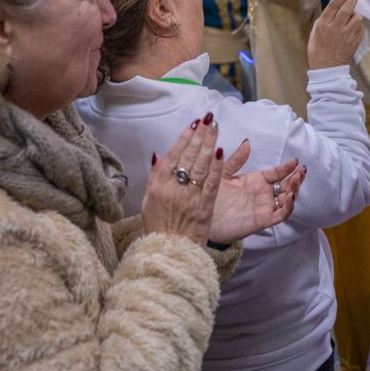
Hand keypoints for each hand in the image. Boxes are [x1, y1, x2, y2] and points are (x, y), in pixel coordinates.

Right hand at [142, 119, 223, 246]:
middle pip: (189, 156)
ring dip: (209, 144)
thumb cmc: (158, 226)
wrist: (169, 251)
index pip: (173, 155)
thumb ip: (153, 177)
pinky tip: (222, 152)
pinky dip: (217, 167)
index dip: (184, 138)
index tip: (193, 124)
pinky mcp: (204, 206)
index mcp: (158, 186)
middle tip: (209, 119)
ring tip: (215, 128)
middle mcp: (174, 188)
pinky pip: (212, 183)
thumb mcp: (147, 201)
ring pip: (201, 165)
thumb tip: (159, 154)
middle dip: (200, 135)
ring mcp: (190, 197)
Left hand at [208, 139, 301, 242]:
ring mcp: (265, 206)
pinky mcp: (264, 220)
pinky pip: (281, 214)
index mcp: (257, 180)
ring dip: (295, 190)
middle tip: (301, 171)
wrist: (203, 217)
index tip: (295, 161)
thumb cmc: (212, 195)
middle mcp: (263, 193)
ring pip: (288, 199)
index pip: (277, 172)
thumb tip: (247, 142)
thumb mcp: (223, 173)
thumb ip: (236, 159)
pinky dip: (289, 206)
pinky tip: (290, 197)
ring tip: (295, 181)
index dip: (286, 167)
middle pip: (287, 185)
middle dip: (296, 178)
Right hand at [307, 0, 362, 68]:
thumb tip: (334, 7)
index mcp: (324, 24)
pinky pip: (360, 27)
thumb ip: (325, 19)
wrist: (327, 66)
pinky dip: (357, 25)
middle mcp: (336, 27)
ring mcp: (347, 34)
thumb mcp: (315, 31)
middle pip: (347, 8)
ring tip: (350, 18)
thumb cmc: (318, 48)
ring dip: (355, 15)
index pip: (334, 5)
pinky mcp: (355, 40)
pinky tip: (352, 28)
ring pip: (356, 17)